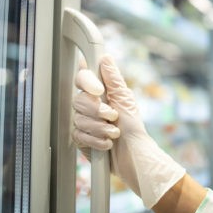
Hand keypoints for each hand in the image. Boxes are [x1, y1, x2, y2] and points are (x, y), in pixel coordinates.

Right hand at [72, 55, 185, 207]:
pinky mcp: (80, 138)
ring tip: (114, 133)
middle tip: (113, 116)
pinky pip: (79, 135)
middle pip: (78, 100)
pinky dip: (97, 140)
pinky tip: (107, 143)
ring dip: (100, 128)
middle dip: (98, 111)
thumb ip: (113, 79)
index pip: (81, 78)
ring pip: (79, 119)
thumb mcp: (125, 99)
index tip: (98, 90)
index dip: (86, 82)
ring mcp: (83, 122)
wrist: (133, 154)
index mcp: (99, 93)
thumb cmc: (133, 127)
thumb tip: (105, 57)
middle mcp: (89, 105)